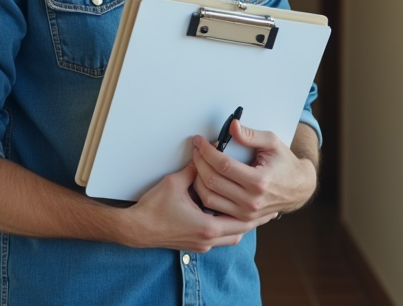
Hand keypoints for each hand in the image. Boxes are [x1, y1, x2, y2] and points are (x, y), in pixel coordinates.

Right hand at [120, 162, 275, 251]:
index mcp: (207, 226)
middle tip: (266, 209)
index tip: (265, 201)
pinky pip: (219, 239)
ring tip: (250, 213)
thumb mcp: (175, 182)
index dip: (255, 211)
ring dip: (240, 226)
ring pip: (230, 238)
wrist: (136, 229)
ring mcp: (201, 244)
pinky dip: (227, 229)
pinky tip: (227, 218)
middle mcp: (208, 239)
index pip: (240, 220)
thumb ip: (194, 170)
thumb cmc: (153, 208)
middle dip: (253, 220)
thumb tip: (204, 157)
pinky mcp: (194, 245)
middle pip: (240, 232)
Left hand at [189, 121, 317, 220]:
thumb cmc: (285, 164)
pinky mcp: (243, 219)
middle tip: (195, 149)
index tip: (199, 141)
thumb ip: (251, 135)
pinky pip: (214, 209)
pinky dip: (203, 195)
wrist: (298, 189)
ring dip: (196, 179)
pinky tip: (202, 181)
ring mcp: (246, 213)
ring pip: (209, 198)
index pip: (223, 165)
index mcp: (259, 181)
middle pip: (212, 181)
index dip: (206, 151)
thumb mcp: (272, 143)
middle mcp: (252, 200)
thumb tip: (232, 126)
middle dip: (198, 162)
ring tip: (197, 163)